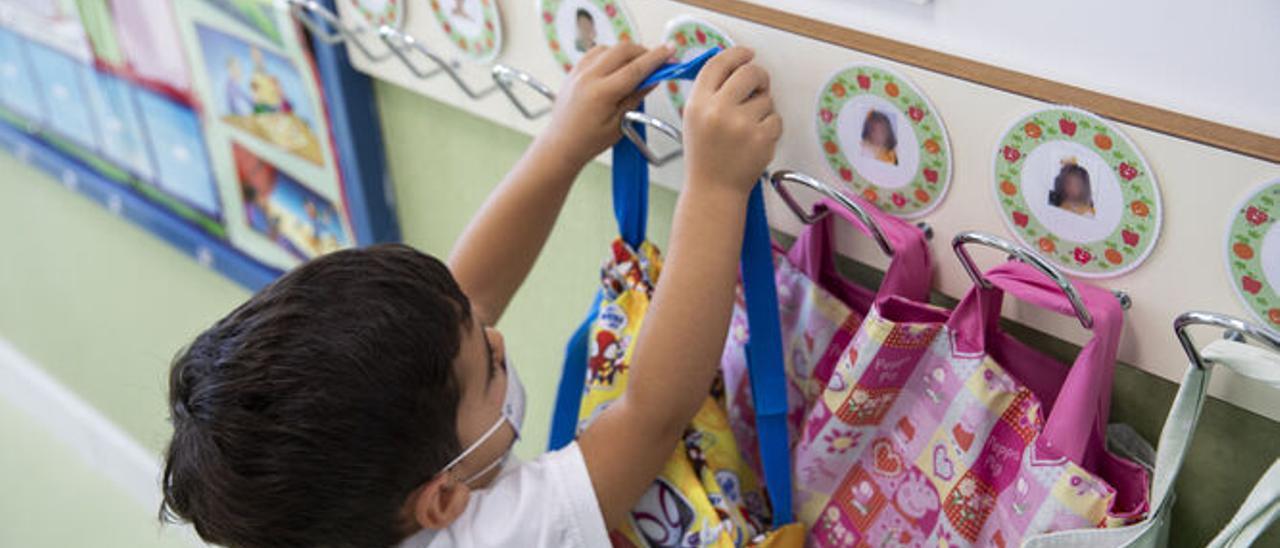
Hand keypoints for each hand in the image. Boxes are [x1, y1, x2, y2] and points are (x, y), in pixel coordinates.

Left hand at [540, 42, 673, 166]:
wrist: (560, 145)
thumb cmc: (587, 141)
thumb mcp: (620, 123)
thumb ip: (636, 97)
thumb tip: (653, 79)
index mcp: (602, 93)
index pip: (636, 68)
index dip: (656, 58)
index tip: (669, 51)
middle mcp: (588, 77)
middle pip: (623, 50)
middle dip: (643, 51)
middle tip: (656, 62)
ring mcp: (579, 71)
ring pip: (609, 47)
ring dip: (626, 52)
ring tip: (636, 66)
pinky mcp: (574, 71)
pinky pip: (595, 52)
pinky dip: (610, 54)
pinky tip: (616, 66)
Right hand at [682, 47, 781, 197]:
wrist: (713, 190)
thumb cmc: (705, 156)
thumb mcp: (694, 119)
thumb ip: (710, 92)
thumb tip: (735, 66)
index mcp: (697, 103)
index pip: (718, 63)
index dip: (736, 53)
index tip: (747, 54)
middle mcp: (718, 110)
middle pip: (749, 72)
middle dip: (758, 76)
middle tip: (759, 85)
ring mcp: (741, 124)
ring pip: (766, 98)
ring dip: (763, 109)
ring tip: (747, 128)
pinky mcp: (761, 138)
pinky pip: (776, 118)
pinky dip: (770, 127)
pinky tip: (755, 141)